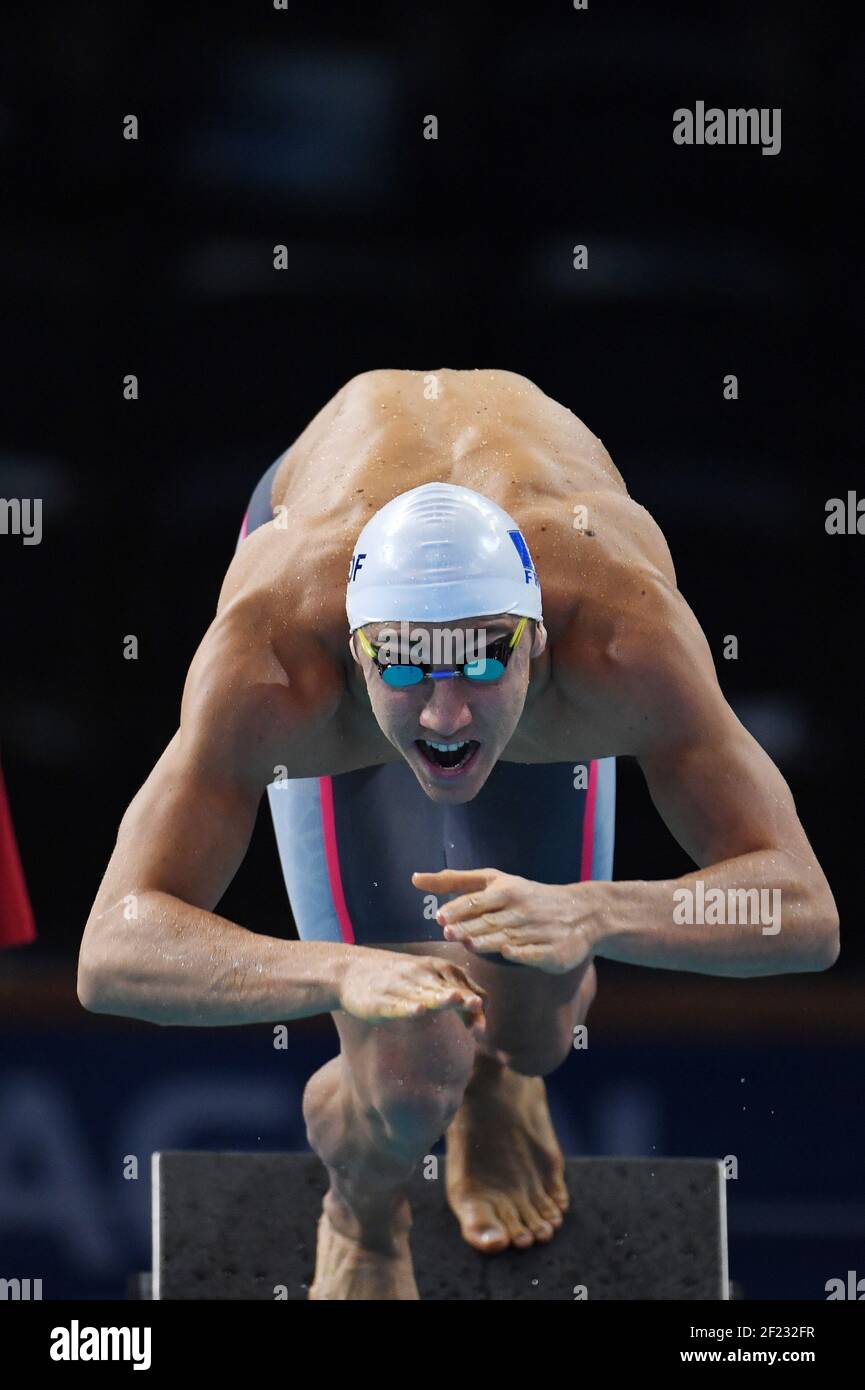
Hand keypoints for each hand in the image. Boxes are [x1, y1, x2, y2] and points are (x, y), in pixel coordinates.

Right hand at [338, 949, 486, 1034]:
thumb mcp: (428, 983)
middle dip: (461, 996)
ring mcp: (400, 986)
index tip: (480, 1030)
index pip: (462, 985)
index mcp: (436, 968)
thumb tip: (483, 1026)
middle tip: (476, 1004)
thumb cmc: (398, 981)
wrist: (352, 971)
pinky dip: (408, 1006)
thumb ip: (455, 999)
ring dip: (439, 996)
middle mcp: (420, 974)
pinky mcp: (380, 1000)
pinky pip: (397, 1004)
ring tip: (453, 998)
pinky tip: (419, 1009)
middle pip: (445, 986)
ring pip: (423, 992)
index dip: (473, 1006)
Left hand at [412, 868, 602, 973]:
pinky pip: (535, 951)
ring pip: (508, 936)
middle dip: (469, 926)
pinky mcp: (552, 950)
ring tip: (469, 943)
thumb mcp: (494, 881)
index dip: (459, 909)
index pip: (477, 901)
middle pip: (490, 920)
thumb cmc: (526, 896)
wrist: (581, 912)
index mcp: (506, 891)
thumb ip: (455, 881)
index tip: (440, 917)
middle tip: (448, 933)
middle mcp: (521, 910)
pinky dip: (522, 951)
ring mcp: (537, 930)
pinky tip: (508, 953)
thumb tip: (415, 878)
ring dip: (489, 940)